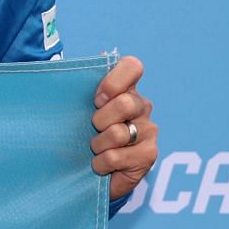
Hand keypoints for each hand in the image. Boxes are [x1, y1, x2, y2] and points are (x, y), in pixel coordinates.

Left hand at [90, 56, 156, 201]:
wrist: (95, 173)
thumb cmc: (85, 135)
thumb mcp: (79, 109)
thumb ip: (83, 85)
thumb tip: (98, 55)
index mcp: (126, 89)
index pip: (132, 66)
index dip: (113, 81)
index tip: (97, 99)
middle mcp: (142, 106)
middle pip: (125, 103)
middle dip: (100, 120)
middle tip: (93, 129)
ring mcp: (149, 130)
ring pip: (118, 133)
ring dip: (98, 145)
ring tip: (96, 149)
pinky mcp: (149, 155)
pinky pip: (115, 157)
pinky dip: (100, 163)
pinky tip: (100, 164)